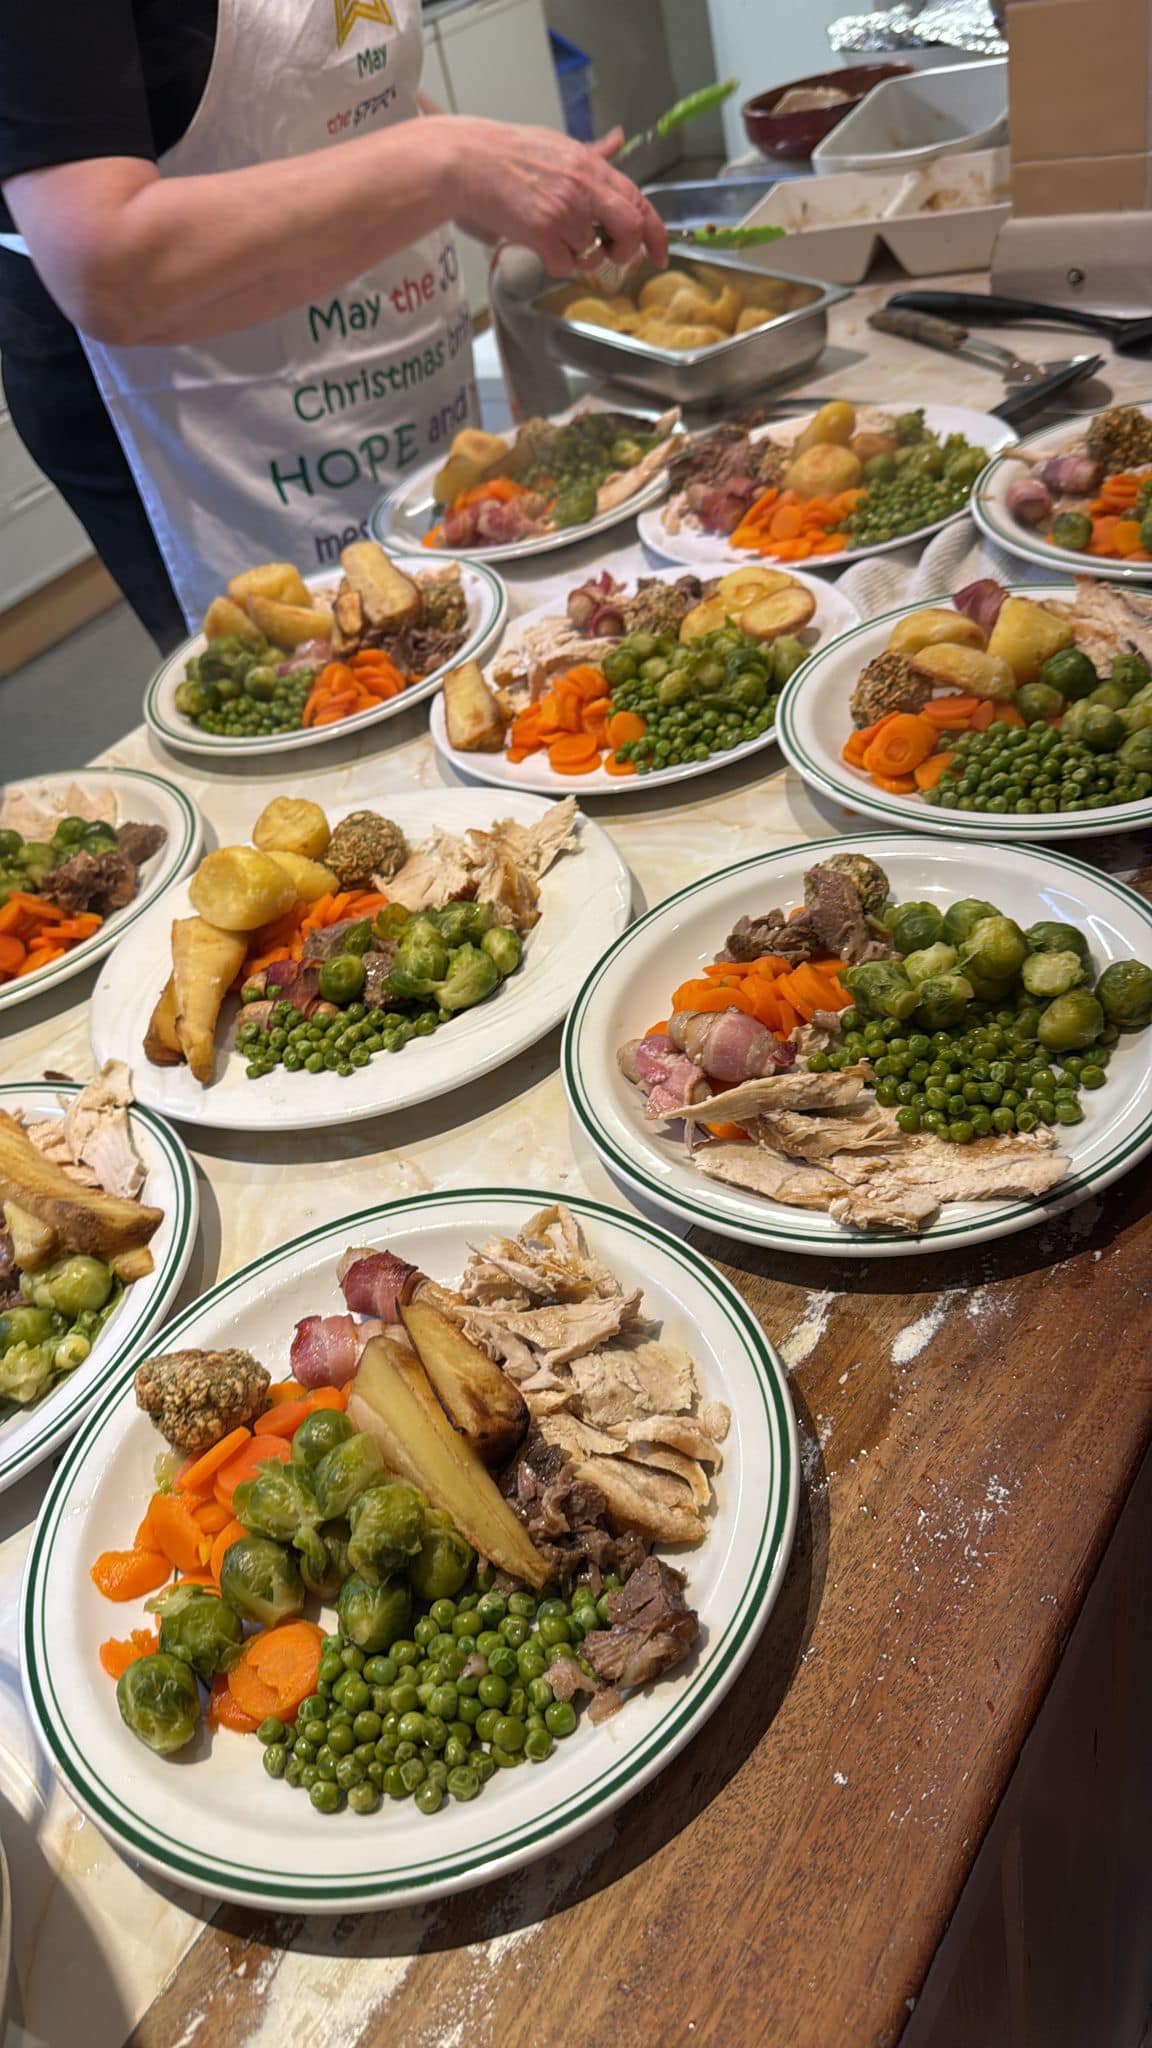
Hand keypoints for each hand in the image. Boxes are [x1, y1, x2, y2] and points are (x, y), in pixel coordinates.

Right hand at [439, 118, 667, 274]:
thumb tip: (619, 139)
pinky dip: (554, 263)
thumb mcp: (560, 145)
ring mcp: (564, 212)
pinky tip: (537, 243)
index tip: (660, 254)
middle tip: (612, 254)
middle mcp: (584, 189)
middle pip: (629, 228)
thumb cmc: (511, 154)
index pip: (639, 201)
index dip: (655, 232)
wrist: (471, 162)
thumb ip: (595, 152)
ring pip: (590, 253)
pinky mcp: (542, 232)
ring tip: (554, 236)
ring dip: (577, 255)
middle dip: (626, 250)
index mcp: (592, 167)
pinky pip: (563, 266)